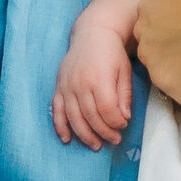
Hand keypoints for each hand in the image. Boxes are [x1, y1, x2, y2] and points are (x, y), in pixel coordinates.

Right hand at [51, 31, 134, 147]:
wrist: (92, 34)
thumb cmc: (112, 53)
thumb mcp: (124, 71)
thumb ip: (124, 95)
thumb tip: (124, 118)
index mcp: (99, 79)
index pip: (106, 109)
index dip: (115, 122)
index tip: (123, 126)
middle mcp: (80, 84)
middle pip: (90, 116)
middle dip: (103, 132)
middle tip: (114, 141)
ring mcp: (67, 86)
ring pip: (73, 117)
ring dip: (84, 135)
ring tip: (96, 145)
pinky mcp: (58, 87)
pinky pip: (56, 110)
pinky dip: (60, 126)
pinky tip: (67, 139)